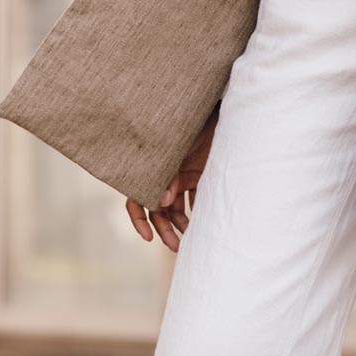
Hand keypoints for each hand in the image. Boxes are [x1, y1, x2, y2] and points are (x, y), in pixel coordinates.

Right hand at [125, 105, 219, 252]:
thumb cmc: (195, 122)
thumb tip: (164, 203)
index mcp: (153, 168)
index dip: (139, 219)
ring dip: (182, 224)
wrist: (219, 109)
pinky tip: (203, 224)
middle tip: (176, 247)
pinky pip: (196, 198)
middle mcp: (166, 175)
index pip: (137, 198)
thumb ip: (171, 173)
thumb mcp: (180, 145)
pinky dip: (198, 211)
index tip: (149, 238)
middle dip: (165, 229)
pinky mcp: (201, 174)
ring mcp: (183, 176)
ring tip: (189, 239)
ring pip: (177, 208)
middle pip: (159, 209)